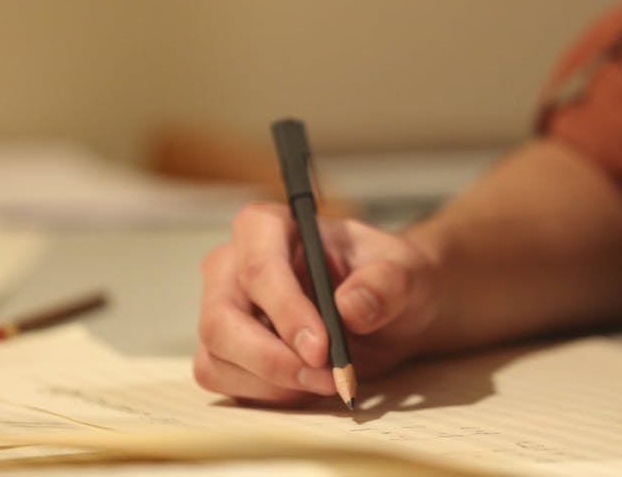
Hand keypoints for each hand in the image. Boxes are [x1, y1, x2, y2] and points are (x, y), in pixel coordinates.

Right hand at [194, 201, 440, 404]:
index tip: (322, 347)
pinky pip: (224, 380)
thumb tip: (350, 307)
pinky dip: (267, 395)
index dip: (285, 311)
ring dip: (273, 384)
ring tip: (326, 381)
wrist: (388, 312)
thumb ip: (384, 284)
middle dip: (271, 359)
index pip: (259, 267)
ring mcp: (224, 309)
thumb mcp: (404, 271)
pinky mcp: (225, 350)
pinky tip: (306, 387)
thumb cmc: (385, 279)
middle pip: (221, 319)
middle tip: (324, 378)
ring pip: (218, 357)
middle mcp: (234, 265)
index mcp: (270, 227)